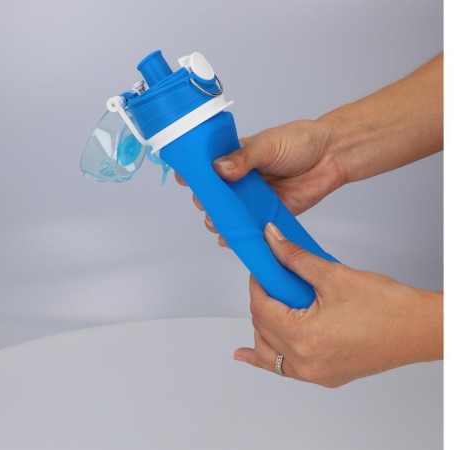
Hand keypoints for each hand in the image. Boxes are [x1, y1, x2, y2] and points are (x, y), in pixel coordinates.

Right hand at [175, 120, 346, 246]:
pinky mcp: (266, 215)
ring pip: (227, 214)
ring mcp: (251, 200)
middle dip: (206, 202)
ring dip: (219, 220)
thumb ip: (244, 158)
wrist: (332, 156)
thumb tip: (218, 169)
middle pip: (212, 195)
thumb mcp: (269, 144)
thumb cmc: (300, 142)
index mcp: (234, 158)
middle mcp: (239, 181)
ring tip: (218, 222)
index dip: (193, 174)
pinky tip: (229, 239)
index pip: (206, 167)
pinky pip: (247, 228)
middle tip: (208, 204)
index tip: (185, 179)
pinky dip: (236, 236)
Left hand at [234, 223, 442, 386]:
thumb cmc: (388, 306)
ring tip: (267, 308)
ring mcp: (315, 374)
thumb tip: (272, 239)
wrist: (421, 329)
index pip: (262, 309)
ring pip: (270, 353)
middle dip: (262, 302)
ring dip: (263, 329)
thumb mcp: (334, 275)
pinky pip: (285, 369)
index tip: (261, 270)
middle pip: (263, 329)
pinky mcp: (325, 376)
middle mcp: (305, 362)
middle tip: (270, 282)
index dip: (257, 285)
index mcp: (304, 337)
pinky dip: (267, 358)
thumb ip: (294, 258)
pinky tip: (248, 355)